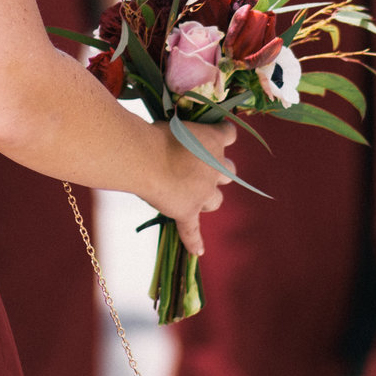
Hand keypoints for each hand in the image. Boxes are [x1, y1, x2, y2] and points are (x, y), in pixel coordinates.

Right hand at [147, 120, 234, 256]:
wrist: (145, 158)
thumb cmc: (155, 134)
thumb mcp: (173, 124)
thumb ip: (181, 133)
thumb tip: (174, 135)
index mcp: (213, 140)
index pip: (229, 134)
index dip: (223, 135)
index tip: (215, 133)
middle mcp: (215, 168)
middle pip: (229, 172)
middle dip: (220, 171)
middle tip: (201, 167)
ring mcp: (203, 192)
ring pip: (216, 200)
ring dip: (208, 198)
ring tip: (192, 195)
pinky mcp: (187, 211)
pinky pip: (192, 230)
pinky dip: (194, 241)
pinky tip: (198, 250)